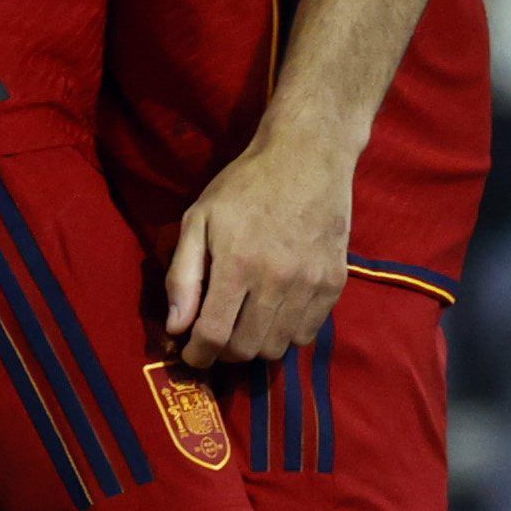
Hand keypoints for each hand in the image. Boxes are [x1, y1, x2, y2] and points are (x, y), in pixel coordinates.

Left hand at [159, 126, 347, 367]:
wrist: (307, 156)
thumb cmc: (245, 185)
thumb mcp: (199, 218)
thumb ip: (183, 275)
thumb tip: (176, 327)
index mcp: (237, 263)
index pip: (214, 335)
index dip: (198, 354)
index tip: (191, 354)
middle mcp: (277, 280)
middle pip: (246, 348)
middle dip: (223, 352)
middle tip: (216, 335)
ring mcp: (310, 283)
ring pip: (278, 347)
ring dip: (255, 345)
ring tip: (245, 324)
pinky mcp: (334, 283)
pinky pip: (308, 334)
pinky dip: (286, 334)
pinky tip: (275, 313)